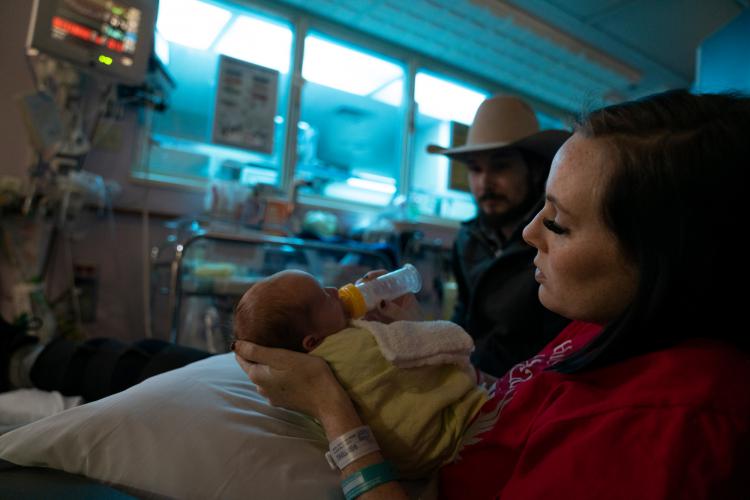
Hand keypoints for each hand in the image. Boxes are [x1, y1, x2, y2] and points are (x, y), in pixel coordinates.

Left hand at [233, 340, 347, 419]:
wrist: (327, 400)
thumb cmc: (307, 373)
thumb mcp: (281, 357)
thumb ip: (256, 351)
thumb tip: (235, 345)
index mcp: (257, 376)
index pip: (242, 357)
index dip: (245, 345)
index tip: (255, 334)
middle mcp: (261, 388)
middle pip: (254, 367)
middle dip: (259, 355)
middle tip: (271, 340)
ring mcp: (272, 397)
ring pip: (266, 376)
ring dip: (270, 366)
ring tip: (283, 354)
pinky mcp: (284, 401)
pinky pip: (276, 384)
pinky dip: (280, 376)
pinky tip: (291, 370)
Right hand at [356, 270, 422, 322]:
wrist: (414, 345)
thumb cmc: (414, 328)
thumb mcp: (406, 318)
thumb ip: (394, 311)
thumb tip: (381, 302)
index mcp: (400, 292)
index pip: (387, 278)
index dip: (376, 275)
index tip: (367, 278)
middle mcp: (389, 298)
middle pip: (374, 286)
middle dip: (364, 286)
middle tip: (357, 288)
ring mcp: (381, 308)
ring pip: (367, 298)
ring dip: (358, 297)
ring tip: (351, 300)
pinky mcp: (374, 318)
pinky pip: (364, 311)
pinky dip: (357, 310)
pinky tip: (352, 311)